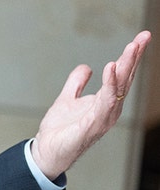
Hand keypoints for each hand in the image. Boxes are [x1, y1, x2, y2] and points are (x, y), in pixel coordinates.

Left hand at [32, 30, 150, 179]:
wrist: (47, 151)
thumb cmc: (61, 130)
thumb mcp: (67, 99)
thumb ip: (76, 84)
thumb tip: (86, 67)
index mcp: (105, 102)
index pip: (121, 76)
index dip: (131, 57)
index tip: (141, 38)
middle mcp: (109, 109)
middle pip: (124, 79)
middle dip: (134, 58)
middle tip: (142, 38)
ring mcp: (103, 117)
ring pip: (118, 88)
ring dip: (125, 67)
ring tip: (131, 48)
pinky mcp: (92, 125)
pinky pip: (104, 102)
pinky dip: (109, 85)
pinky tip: (110, 68)